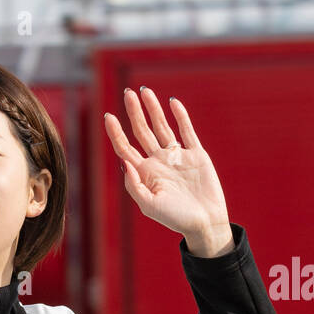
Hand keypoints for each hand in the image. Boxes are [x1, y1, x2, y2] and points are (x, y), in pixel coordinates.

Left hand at [103, 87, 233, 257]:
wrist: (205, 223)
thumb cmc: (175, 218)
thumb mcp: (149, 206)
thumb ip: (134, 186)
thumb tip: (124, 162)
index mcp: (144, 173)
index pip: (125, 148)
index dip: (116, 132)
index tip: (108, 116)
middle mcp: (158, 161)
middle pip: (142, 131)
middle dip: (134, 113)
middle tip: (127, 93)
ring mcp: (177, 156)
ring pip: (162, 126)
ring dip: (153, 109)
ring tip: (144, 91)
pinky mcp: (196, 154)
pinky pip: (186, 131)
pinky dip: (180, 116)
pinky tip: (172, 103)